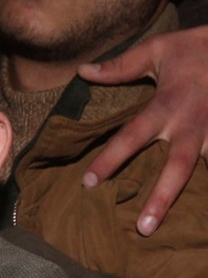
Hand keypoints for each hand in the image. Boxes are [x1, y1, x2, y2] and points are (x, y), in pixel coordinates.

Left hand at [77, 25, 207, 235]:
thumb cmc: (195, 47)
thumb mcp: (155, 50)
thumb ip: (119, 66)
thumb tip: (82, 72)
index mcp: (168, 105)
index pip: (131, 137)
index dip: (109, 160)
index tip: (88, 183)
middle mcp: (192, 125)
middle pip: (177, 168)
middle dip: (161, 198)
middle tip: (144, 228)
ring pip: (205, 170)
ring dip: (190, 197)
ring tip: (178, 229)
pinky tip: (202, 213)